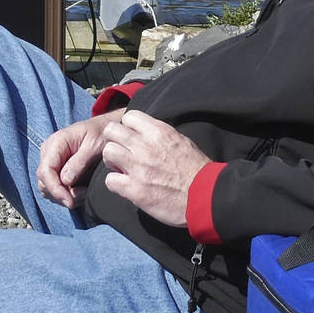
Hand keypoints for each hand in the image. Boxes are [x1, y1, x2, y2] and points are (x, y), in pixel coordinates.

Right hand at [36, 112, 118, 208]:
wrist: (105, 129)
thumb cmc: (100, 134)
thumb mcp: (94, 145)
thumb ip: (79, 162)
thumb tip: (66, 181)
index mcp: (56, 143)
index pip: (45, 171)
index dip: (55, 189)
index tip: (69, 201)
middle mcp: (49, 153)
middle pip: (44, 182)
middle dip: (61, 195)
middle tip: (83, 195)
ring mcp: (52, 162)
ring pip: (48, 189)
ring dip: (65, 196)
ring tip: (84, 193)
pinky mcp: (57, 171)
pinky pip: (55, 188)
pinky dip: (67, 195)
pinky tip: (82, 192)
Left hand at [100, 111, 210, 228]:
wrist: (206, 196)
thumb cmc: (197, 170)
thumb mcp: (181, 141)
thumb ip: (161, 135)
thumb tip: (145, 133)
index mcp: (159, 132)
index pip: (129, 116)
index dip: (127, 128)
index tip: (132, 138)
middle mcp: (145, 146)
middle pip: (111, 131)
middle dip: (114, 141)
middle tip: (122, 153)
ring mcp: (138, 168)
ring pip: (108, 152)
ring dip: (112, 161)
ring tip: (122, 169)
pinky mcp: (135, 190)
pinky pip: (110, 180)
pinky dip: (116, 184)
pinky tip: (126, 186)